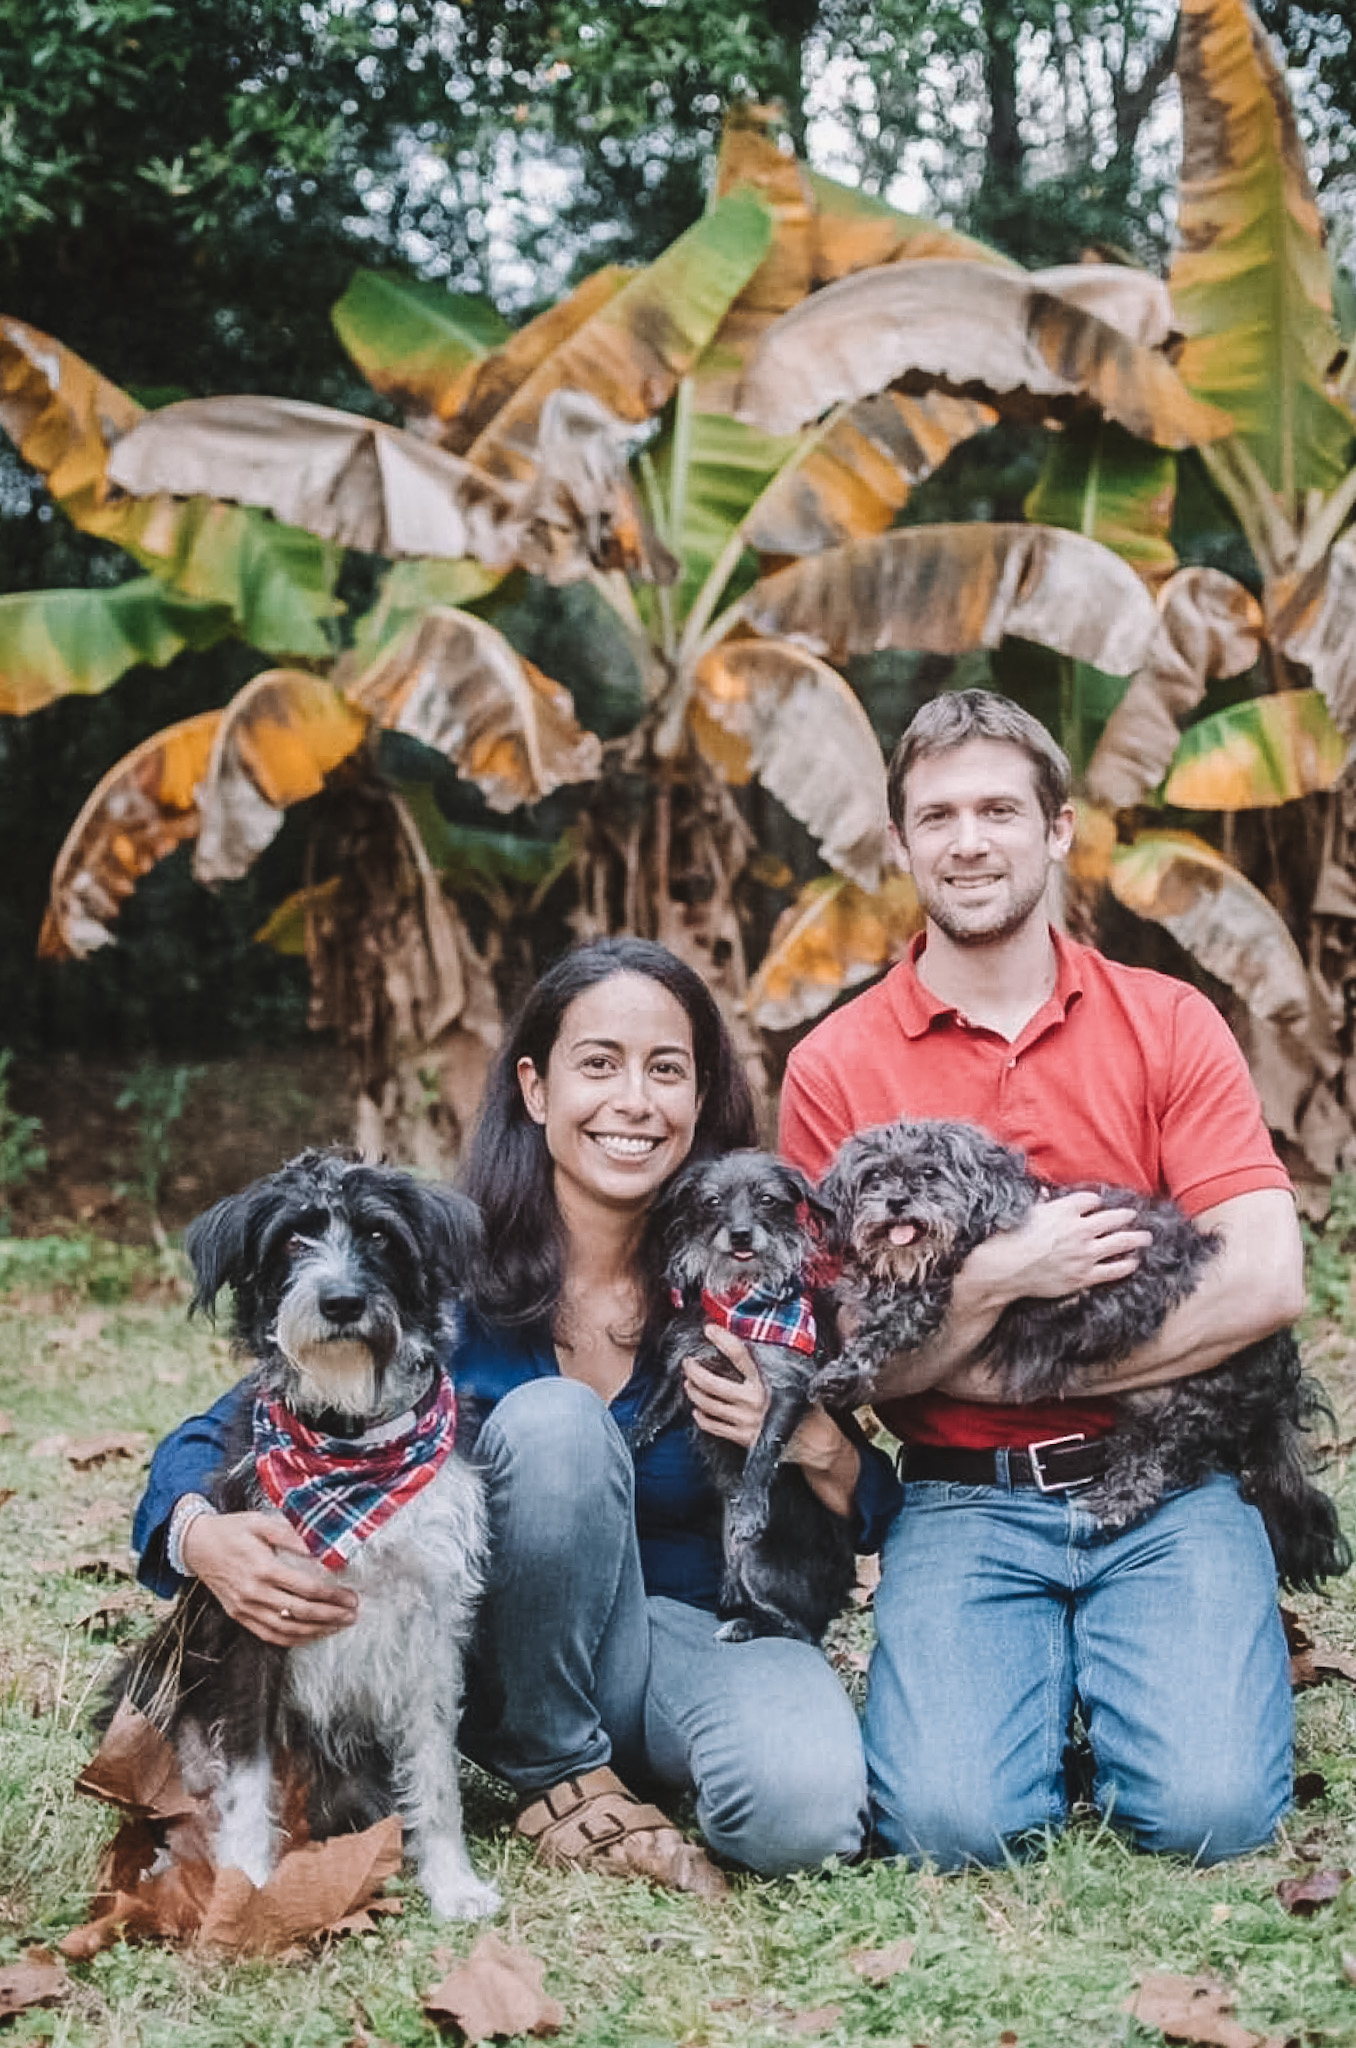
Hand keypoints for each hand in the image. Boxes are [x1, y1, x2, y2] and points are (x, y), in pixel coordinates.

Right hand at [180, 1509, 358, 1646]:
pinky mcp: (239, 1616)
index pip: (306, 1589)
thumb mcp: (262, 1523)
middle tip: (352, 1614)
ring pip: (287, 1629)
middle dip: (331, 1616)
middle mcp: (254, 1593)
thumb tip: (322, 1549)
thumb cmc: (232, 1530)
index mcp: (263, 1568)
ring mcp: (245, 1608)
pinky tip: (311, 1635)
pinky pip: (269, 1635)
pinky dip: (293, 1640)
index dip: (333, 1596)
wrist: (196, 1544)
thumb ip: (293, 1536)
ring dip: (316, 1631)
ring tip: (338, 1626)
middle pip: (301, 1612)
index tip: (351, 1596)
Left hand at [686, 1326, 852, 1480]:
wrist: (816, 1442)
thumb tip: (764, 1343)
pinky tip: (697, 1411)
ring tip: (689, 1382)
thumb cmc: (809, 1408)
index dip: (721, 1340)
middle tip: (688, 1362)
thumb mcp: (799, 1380)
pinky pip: (714, 1427)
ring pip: (708, 1404)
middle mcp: (753, 1401)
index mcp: (767, 1382)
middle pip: (712, 1383)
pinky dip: (702, 1418)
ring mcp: (745, 1421)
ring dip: (694, 1392)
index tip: (709, 1329)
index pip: (739, 1355)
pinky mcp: (743, 1438)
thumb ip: (780, 1365)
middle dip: (694, 1370)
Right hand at [960, 1190, 1152, 1310]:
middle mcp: (1079, 1229)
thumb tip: (1042, 1193)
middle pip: (1112, 1218)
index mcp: (1064, 1210)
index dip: (1097, 1201)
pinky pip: (1113, 1270)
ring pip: (1120, 1243)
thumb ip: (1040, 1203)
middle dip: (1126, 1216)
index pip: (1090, 1200)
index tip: (1100, 1204)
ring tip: (1146, 1237)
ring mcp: (1084, 1254)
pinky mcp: (1084, 1276)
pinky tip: (1133, 1262)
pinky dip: (1126, 1265)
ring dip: (1136, 1238)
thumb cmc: (1009, 1239)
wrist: (1006, 1269)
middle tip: (1134, 1215)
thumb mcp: (1025, 1213)